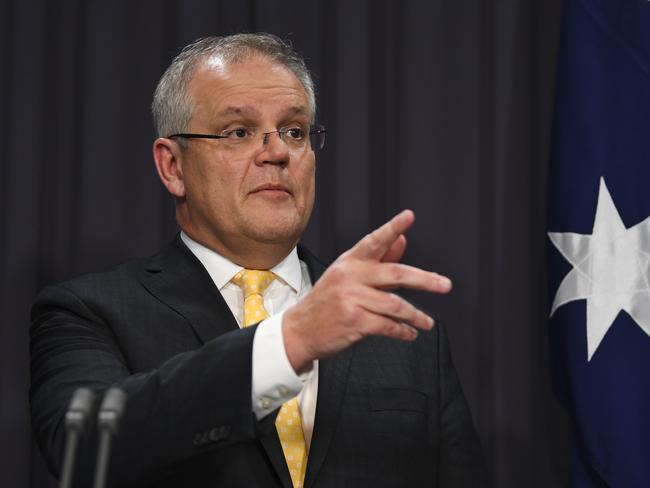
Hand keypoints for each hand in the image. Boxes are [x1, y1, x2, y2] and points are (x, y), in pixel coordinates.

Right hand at [283, 210, 451, 372]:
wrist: (300, 330)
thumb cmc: (328, 301)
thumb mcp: (348, 276)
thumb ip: (379, 260)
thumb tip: (403, 240)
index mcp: (350, 261)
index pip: (374, 241)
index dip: (393, 227)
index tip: (409, 216)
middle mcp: (350, 276)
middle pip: (396, 273)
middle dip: (425, 280)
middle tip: (445, 285)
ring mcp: (351, 299)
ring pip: (395, 305)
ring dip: (416, 316)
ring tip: (427, 323)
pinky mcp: (354, 322)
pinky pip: (388, 325)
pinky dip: (402, 331)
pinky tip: (409, 333)